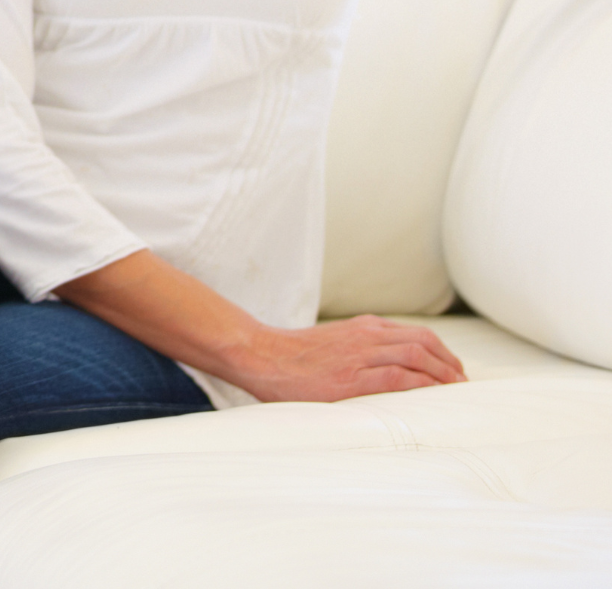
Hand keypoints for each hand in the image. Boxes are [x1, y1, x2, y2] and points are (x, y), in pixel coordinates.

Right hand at [231, 314, 466, 402]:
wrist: (260, 356)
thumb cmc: (294, 356)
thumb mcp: (334, 341)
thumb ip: (361, 347)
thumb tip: (390, 367)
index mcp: (363, 327)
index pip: (416, 335)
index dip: (443, 353)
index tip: (455, 371)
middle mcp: (365, 336)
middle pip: (423, 343)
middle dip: (450, 364)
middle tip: (464, 384)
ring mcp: (358, 356)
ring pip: (416, 356)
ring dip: (443, 374)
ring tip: (456, 391)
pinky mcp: (349, 379)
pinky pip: (396, 377)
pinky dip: (420, 384)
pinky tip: (432, 396)